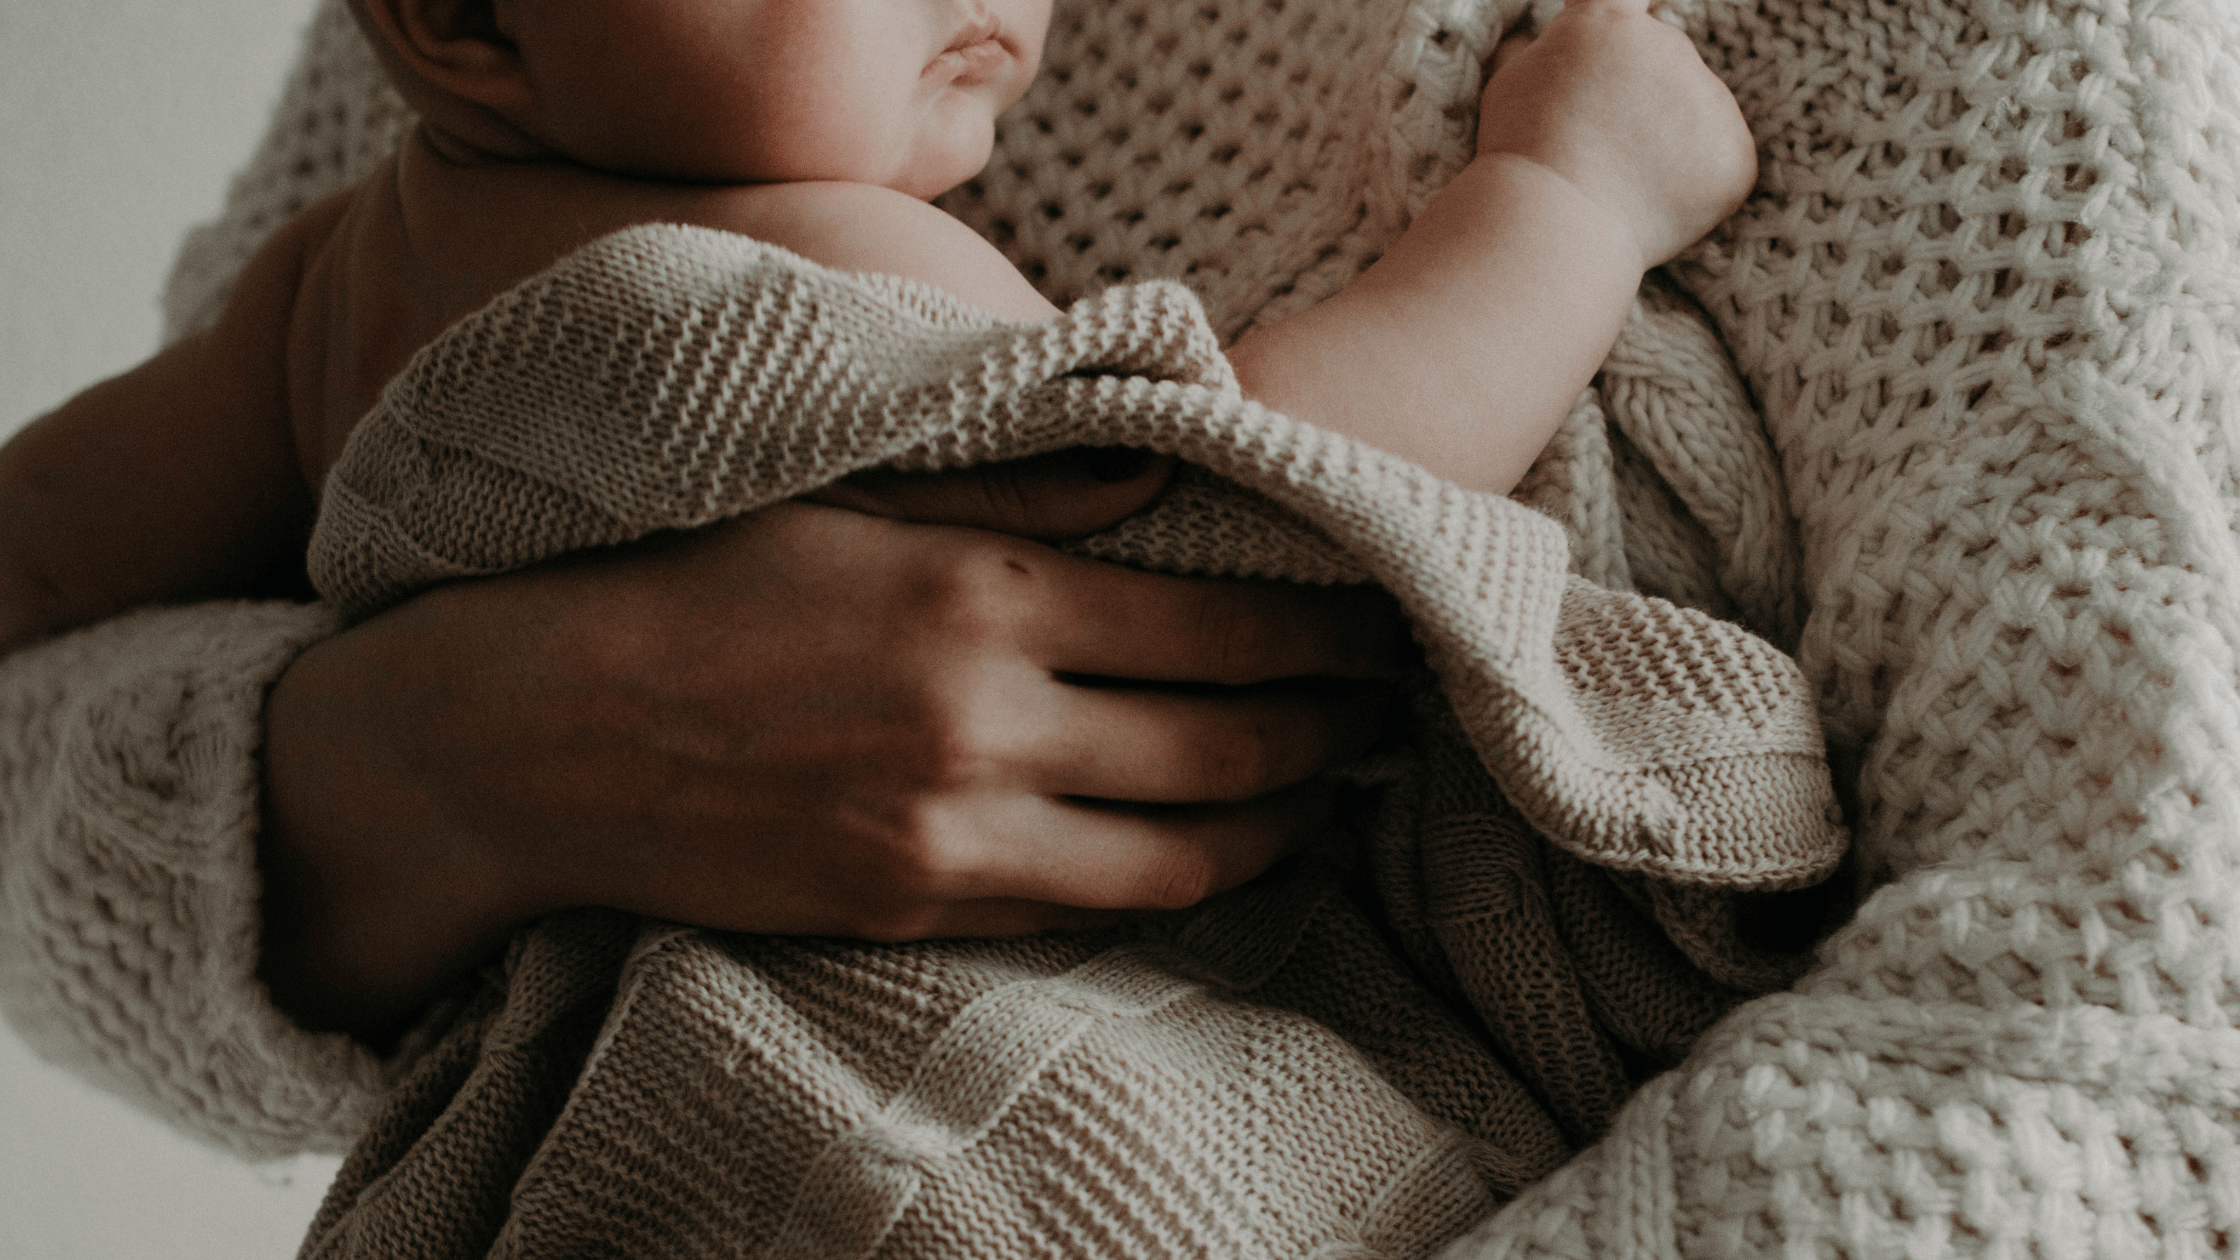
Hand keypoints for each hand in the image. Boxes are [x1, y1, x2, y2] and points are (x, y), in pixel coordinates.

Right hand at [260, 459, 1402, 1036]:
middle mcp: (986, 724)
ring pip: (1180, 856)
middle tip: (1388, 714)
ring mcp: (953, 835)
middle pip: (1231, 747)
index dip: (1326, 633)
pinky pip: (1087, 911)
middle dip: (1333, 733)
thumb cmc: (690, 581)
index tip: (1380, 623)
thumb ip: (1021, 484)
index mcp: (982, 593)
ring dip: (1281, 826)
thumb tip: (1167, 472)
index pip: (1222, 628)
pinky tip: (1211, 855)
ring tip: (1331, 795)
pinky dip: (1173, 884)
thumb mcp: (849, 491)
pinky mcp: (914, 910)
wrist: (535, 733)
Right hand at [1475, 0, 1755, 268]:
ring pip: (1694, 116)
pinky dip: (1693, 187)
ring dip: (1667, 144)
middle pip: (1663, 63)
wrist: (1553, 226)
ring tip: (1619, 185)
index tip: (1643, 9)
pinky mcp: (1735, 156)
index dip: (1636, 2)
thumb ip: (1544, 50)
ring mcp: (1710, 100)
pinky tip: (1649, 207)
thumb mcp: (1511, 81)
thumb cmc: (1521, 157)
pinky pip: (1719, 164)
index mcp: (1610, 22)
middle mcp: (1670, 46)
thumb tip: (1556, 40)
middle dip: (1639, 98)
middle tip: (1597, 148)